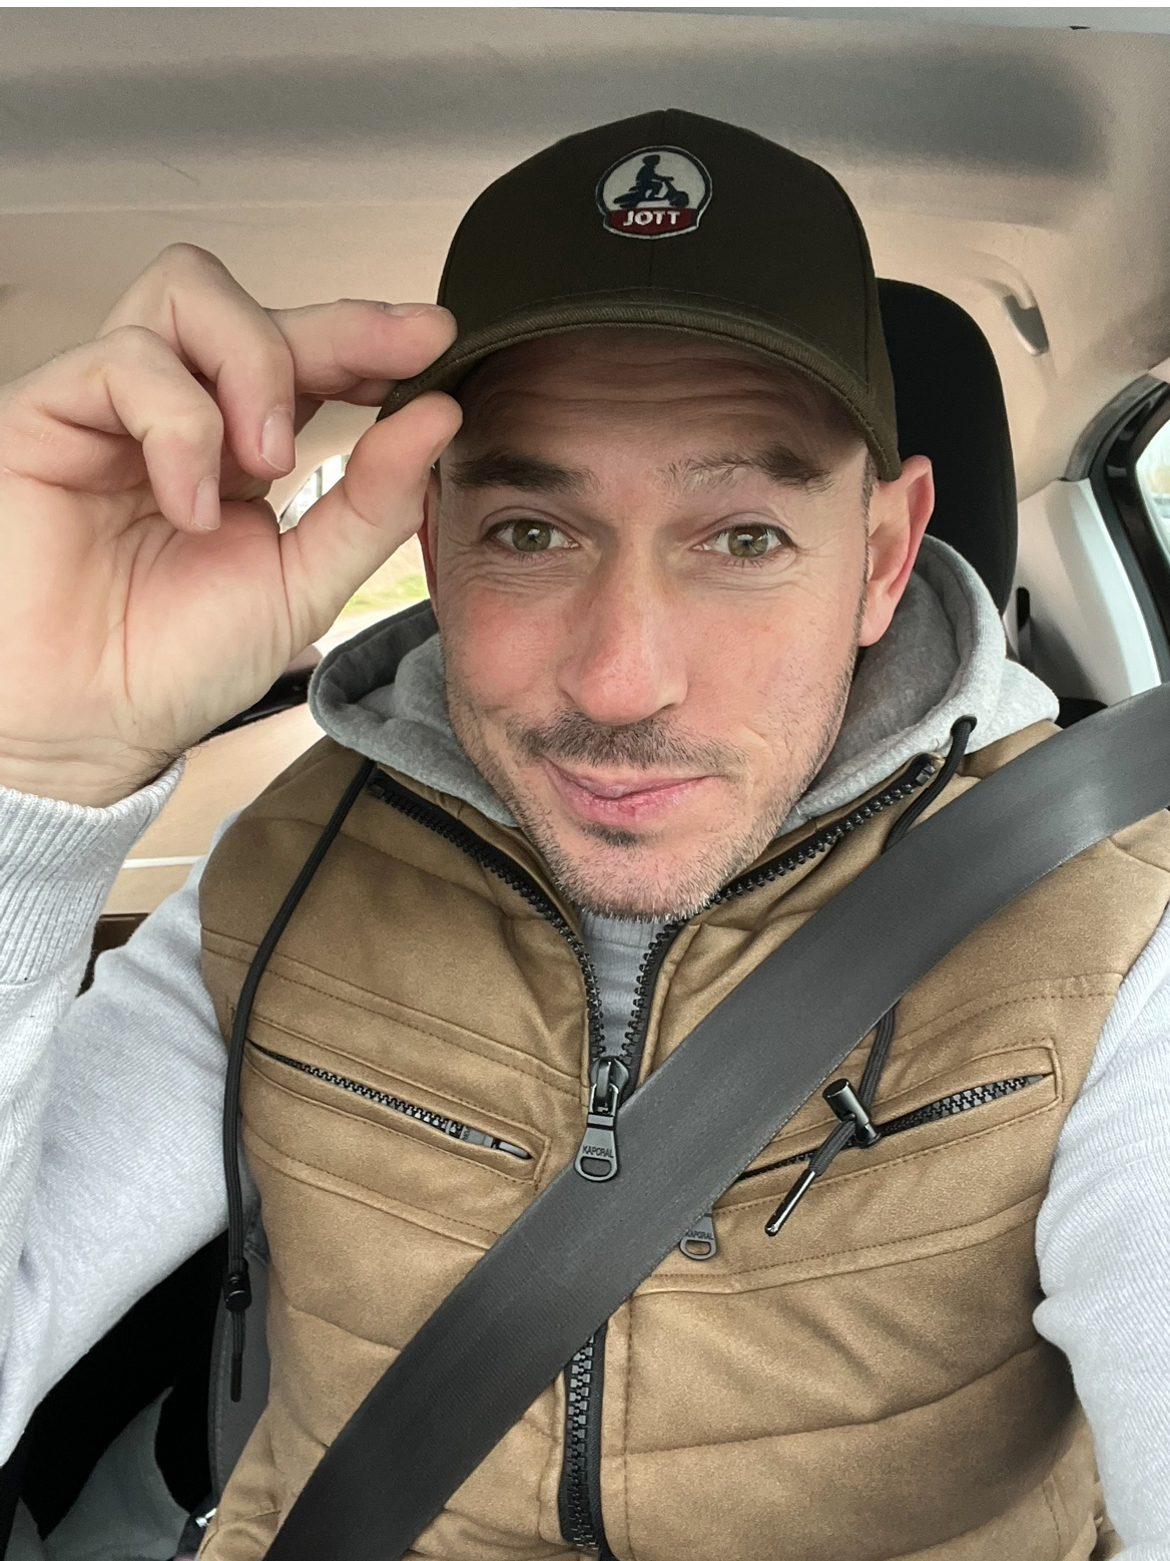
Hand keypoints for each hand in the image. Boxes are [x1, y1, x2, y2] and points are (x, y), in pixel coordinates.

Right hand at [0, 244, 459, 805]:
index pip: (306, 353)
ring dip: (252, 370)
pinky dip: (178, 427)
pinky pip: (124, 362)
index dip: (366, 333)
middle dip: (330, 329)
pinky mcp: (46, 413)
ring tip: (268, 465)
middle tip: (377, 381)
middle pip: (250, 301)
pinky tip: (191, 506)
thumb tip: (437, 416)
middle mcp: (177, 410)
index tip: (433, 338)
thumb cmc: (178, 661)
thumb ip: (372, 502)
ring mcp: (111, 406)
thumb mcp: (307, 583)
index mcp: (241, 444)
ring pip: (185, 293)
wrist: (94, 727)